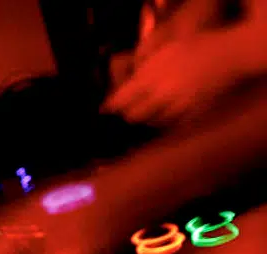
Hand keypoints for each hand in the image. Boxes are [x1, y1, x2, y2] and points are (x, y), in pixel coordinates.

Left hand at [105, 31, 251, 125]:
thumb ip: (142, 70)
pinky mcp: (191, 117)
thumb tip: (123, 89)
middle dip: (127, 115)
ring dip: (145, 120)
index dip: (110, 107)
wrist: (228, 56)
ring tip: (145, 114)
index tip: (103, 111)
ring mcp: (177, 109)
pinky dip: (163, 124)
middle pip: (133, 116)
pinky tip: (163, 117)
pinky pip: (170, 127)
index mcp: (151, 78)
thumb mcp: (163, 52)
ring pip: (151, 123)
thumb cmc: (194, 48)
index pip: (121, 101)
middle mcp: (161, 96)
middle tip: (125, 113)